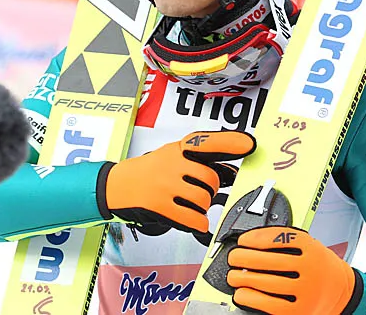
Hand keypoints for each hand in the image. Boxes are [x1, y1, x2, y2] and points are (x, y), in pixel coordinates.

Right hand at [97, 131, 255, 233]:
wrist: (115, 186)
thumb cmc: (147, 172)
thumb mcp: (168, 157)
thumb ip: (195, 162)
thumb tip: (230, 173)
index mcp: (176, 150)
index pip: (207, 142)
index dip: (231, 142)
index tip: (250, 144)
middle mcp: (171, 164)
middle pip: (211, 179)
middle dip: (211, 190)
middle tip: (201, 193)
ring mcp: (165, 185)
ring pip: (204, 199)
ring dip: (202, 207)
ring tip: (190, 205)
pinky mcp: (160, 206)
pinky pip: (193, 218)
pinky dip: (199, 223)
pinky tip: (194, 221)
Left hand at [227, 226, 361, 314]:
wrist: (344, 291)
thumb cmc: (321, 266)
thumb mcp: (310, 245)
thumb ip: (287, 241)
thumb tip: (252, 241)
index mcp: (311, 249)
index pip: (277, 238)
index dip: (254, 238)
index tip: (243, 241)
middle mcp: (310, 269)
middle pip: (267, 261)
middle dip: (242, 258)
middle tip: (234, 258)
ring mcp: (306, 292)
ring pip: (266, 283)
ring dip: (243, 279)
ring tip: (233, 277)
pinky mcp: (301, 311)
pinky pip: (270, 305)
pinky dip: (251, 298)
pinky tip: (242, 294)